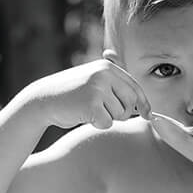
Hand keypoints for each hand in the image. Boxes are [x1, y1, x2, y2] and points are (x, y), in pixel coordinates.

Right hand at [25, 58, 150, 129]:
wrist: (44, 98)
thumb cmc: (72, 94)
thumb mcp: (94, 81)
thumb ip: (116, 87)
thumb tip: (145, 107)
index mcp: (107, 67)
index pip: (135, 86)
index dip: (144, 103)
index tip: (148, 115)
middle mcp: (104, 74)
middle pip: (131, 102)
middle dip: (124, 113)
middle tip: (106, 113)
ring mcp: (97, 88)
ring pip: (120, 115)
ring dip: (108, 118)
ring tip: (89, 110)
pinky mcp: (91, 104)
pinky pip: (107, 123)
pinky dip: (98, 125)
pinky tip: (83, 116)